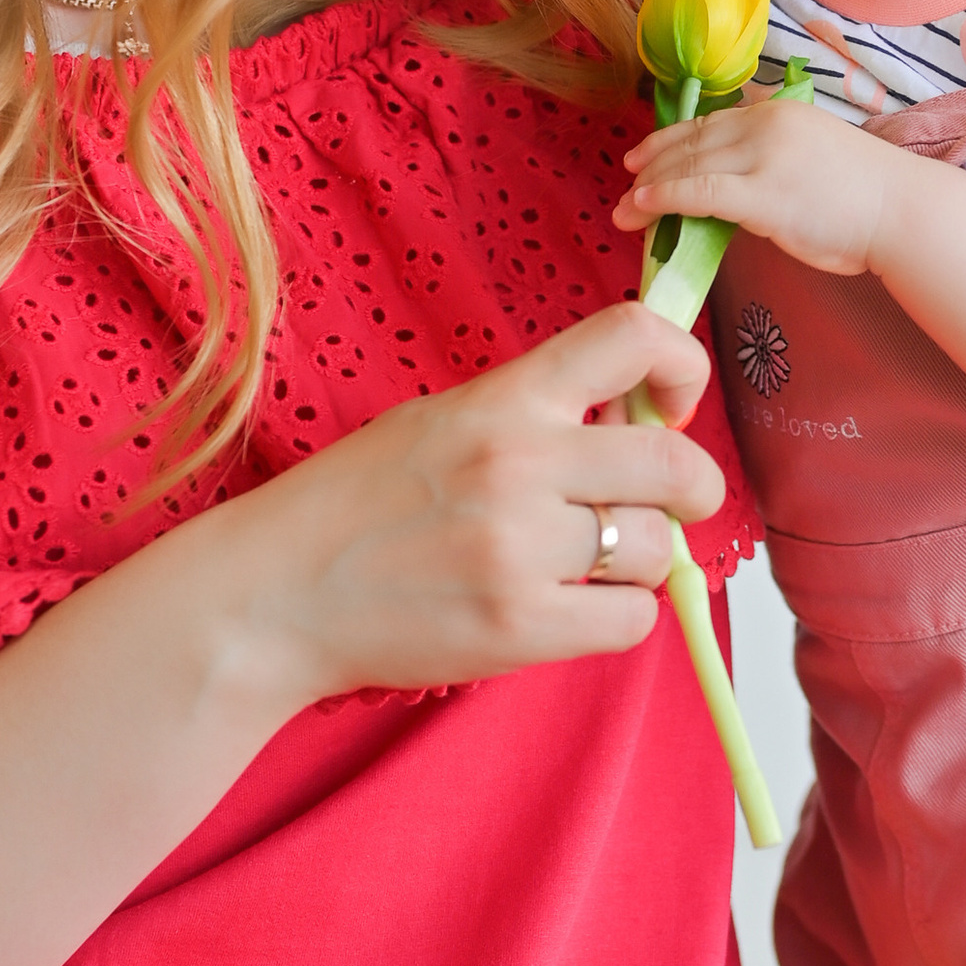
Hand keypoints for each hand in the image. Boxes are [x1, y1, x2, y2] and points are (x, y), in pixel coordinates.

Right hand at [230, 299, 727, 705]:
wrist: (273, 594)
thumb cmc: (356, 505)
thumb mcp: (441, 421)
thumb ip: (538, 414)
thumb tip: (640, 422)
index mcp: (503, 398)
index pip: (633, 337)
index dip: (681, 363)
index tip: (670, 403)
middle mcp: (519, 464)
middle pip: (676, 465)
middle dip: (692, 488)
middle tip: (668, 505)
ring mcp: (520, 549)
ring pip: (657, 551)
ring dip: (639, 561)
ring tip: (584, 564)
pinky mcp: (519, 628)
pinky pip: (632, 622)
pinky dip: (615, 618)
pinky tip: (568, 608)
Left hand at [616, 94, 891, 276]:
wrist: (903, 211)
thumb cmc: (866, 196)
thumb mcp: (813, 154)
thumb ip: (771, 158)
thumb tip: (730, 181)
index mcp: (778, 112)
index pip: (710, 122)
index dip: (669, 139)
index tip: (641, 155)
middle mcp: (766, 125)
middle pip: (693, 141)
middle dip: (651, 163)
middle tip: (623, 181)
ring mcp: (764, 158)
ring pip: (689, 166)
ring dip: (648, 187)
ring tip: (624, 208)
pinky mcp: (764, 195)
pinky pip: (698, 192)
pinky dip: (664, 198)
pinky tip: (642, 207)